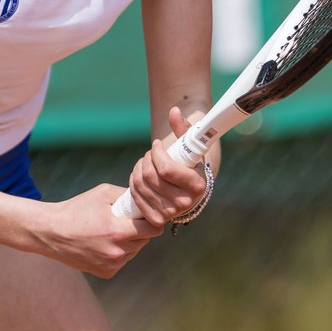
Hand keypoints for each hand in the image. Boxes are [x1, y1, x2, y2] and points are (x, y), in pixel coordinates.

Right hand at [34, 184, 163, 278]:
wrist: (51, 232)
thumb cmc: (76, 210)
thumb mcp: (102, 193)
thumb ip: (127, 196)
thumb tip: (146, 199)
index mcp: (117, 231)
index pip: (153, 229)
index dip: (153, 220)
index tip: (147, 215)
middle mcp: (117, 251)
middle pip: (145, 240)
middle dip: (140, 229)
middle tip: (125, 221)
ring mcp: (111, 265)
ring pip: (135, 251)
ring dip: (130, 241)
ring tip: (111, 231)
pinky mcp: (106, 273)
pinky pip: (123, 260)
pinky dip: (119, 252)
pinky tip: (104, 243)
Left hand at [126, 107, 207, 227]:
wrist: (187, 188)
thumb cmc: (188, 161)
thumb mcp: (190, 144)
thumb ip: (183, 127)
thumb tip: (174, 111)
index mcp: (198, 185)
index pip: (167, 169)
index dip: (156, 153)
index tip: (157, 144)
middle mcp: (186, 203)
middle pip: (151, 177)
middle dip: (146, 159)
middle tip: (150, 153)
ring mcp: (170, 213)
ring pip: (141, 184)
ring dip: (138, 168)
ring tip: (145, 162)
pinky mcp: (157, 219)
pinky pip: (136, 196)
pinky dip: (133, 182)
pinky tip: (140, 175)